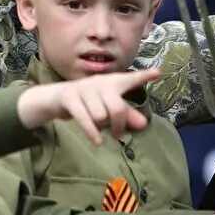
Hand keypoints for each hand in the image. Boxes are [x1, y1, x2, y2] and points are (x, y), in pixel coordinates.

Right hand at [17, 68, 158, 143]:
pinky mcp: (70, 98)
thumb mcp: (107, 108)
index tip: (157, 73)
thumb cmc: (88, 103)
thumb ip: (127, 116)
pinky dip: (92, 132)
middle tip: (117, 134)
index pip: (129, 79)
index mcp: (111, 83)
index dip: (143, 76)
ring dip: (100, 127)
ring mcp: (83, 89)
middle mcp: (99, 82)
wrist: (56, 98)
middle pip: (117, 108)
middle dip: (119, 125)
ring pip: (100, 116)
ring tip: (97, 127)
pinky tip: (98, 141)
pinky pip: (85, 119)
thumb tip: (143, 124)